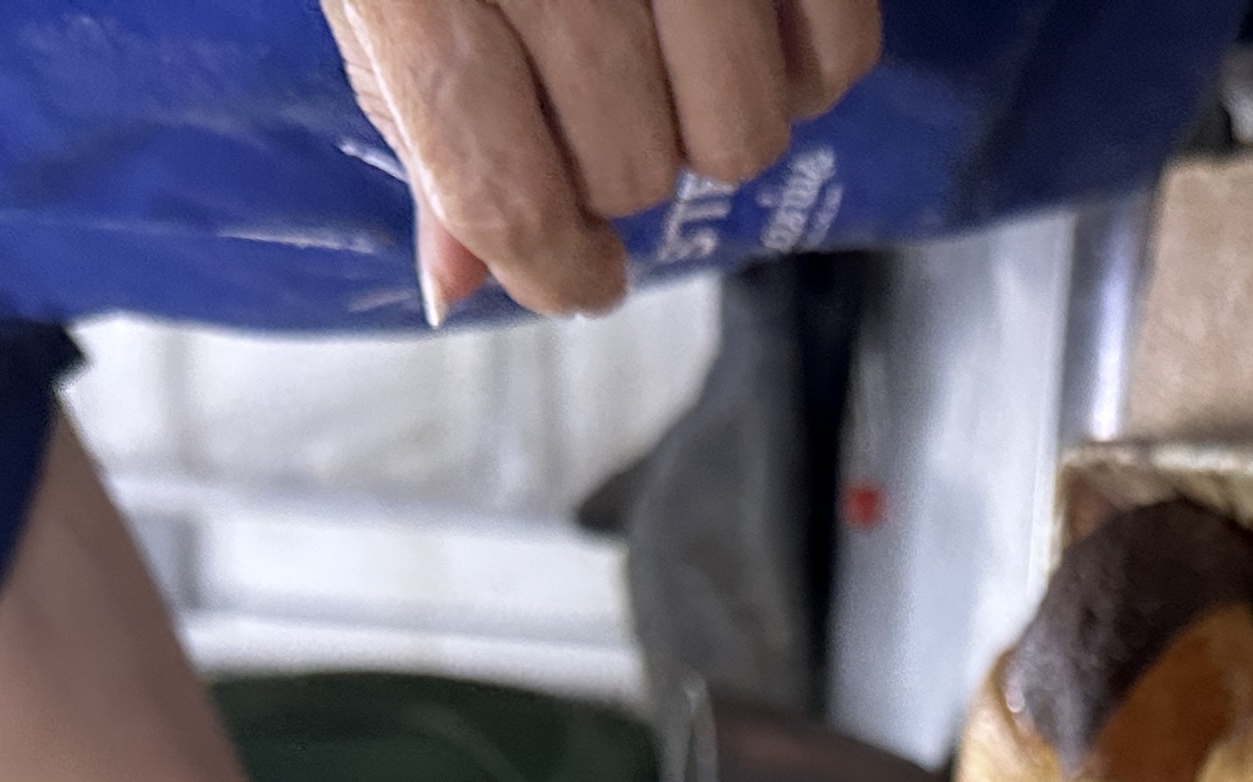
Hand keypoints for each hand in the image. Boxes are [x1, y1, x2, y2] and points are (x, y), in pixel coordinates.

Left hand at [319, 0, 885, 318]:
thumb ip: (415, 106)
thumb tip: (458, 285)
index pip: (503, 194)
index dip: (552, 270)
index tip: (579, 276)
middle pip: (631, 172)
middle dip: (618, 166)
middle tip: (599, 92)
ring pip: (741, 137)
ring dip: (713, 122)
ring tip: (676, 50)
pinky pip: (837, 58)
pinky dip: (805, 68)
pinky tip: (752, 19)